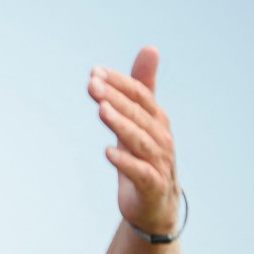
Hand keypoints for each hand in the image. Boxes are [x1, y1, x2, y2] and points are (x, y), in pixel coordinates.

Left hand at [88, 46, 178, 235]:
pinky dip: (125, 162)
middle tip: (92, 85)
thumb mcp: (141, 120)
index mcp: (157, 120)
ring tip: (101, 110)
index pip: (140, 95)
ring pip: (139, 140)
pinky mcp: (152, 185)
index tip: (95, 73)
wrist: (156, 205)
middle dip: (115, 98)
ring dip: (120, 124)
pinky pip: (139, 172)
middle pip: (138, 114)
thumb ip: (142, 87)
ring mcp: (158, 162)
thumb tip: (151, 48)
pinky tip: (108, 152)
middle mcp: (161, 137)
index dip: (119, 83)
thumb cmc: (145, 157)